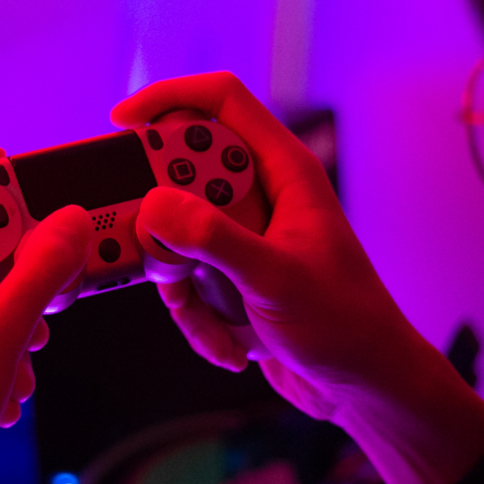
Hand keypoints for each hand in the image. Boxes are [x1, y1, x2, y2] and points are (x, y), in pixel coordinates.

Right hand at [111, 72, 483, 483]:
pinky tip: (231, 344)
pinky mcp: (229, 273)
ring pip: (173, 234)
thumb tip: (153, 207)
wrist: (363, 387)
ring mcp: (242, 234)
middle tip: (167, 259)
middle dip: (162, 222)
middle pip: (181, 173)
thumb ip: (214, 238)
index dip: (168, 97)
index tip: (120, 122)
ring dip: (179, 284)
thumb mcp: (275, 279)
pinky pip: (183, 279)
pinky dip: (195, 316)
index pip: (221, 101)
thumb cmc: (345, 326)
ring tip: (214, 319)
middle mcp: (260, 194)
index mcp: (283, 171)